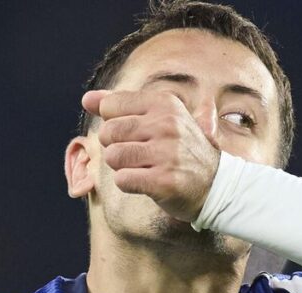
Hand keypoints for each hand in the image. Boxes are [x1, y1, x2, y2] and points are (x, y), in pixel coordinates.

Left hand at [81, 89, 221, 222]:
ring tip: (144, 168)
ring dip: (122, 167)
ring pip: (112, 157)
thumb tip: (86, 99)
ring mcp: (167, 153)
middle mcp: (167, 124)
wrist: (215, 185)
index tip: (138, 134)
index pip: (110, 106)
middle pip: (108, 132)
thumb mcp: (157, 118)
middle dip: (116, 147)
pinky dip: (129, 184)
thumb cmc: (179, 150)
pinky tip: (148, 182)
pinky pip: (122, 180)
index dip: (115, 124)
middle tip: (141, 155)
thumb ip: (120, 105)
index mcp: (164, 103)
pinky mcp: (164, 181)